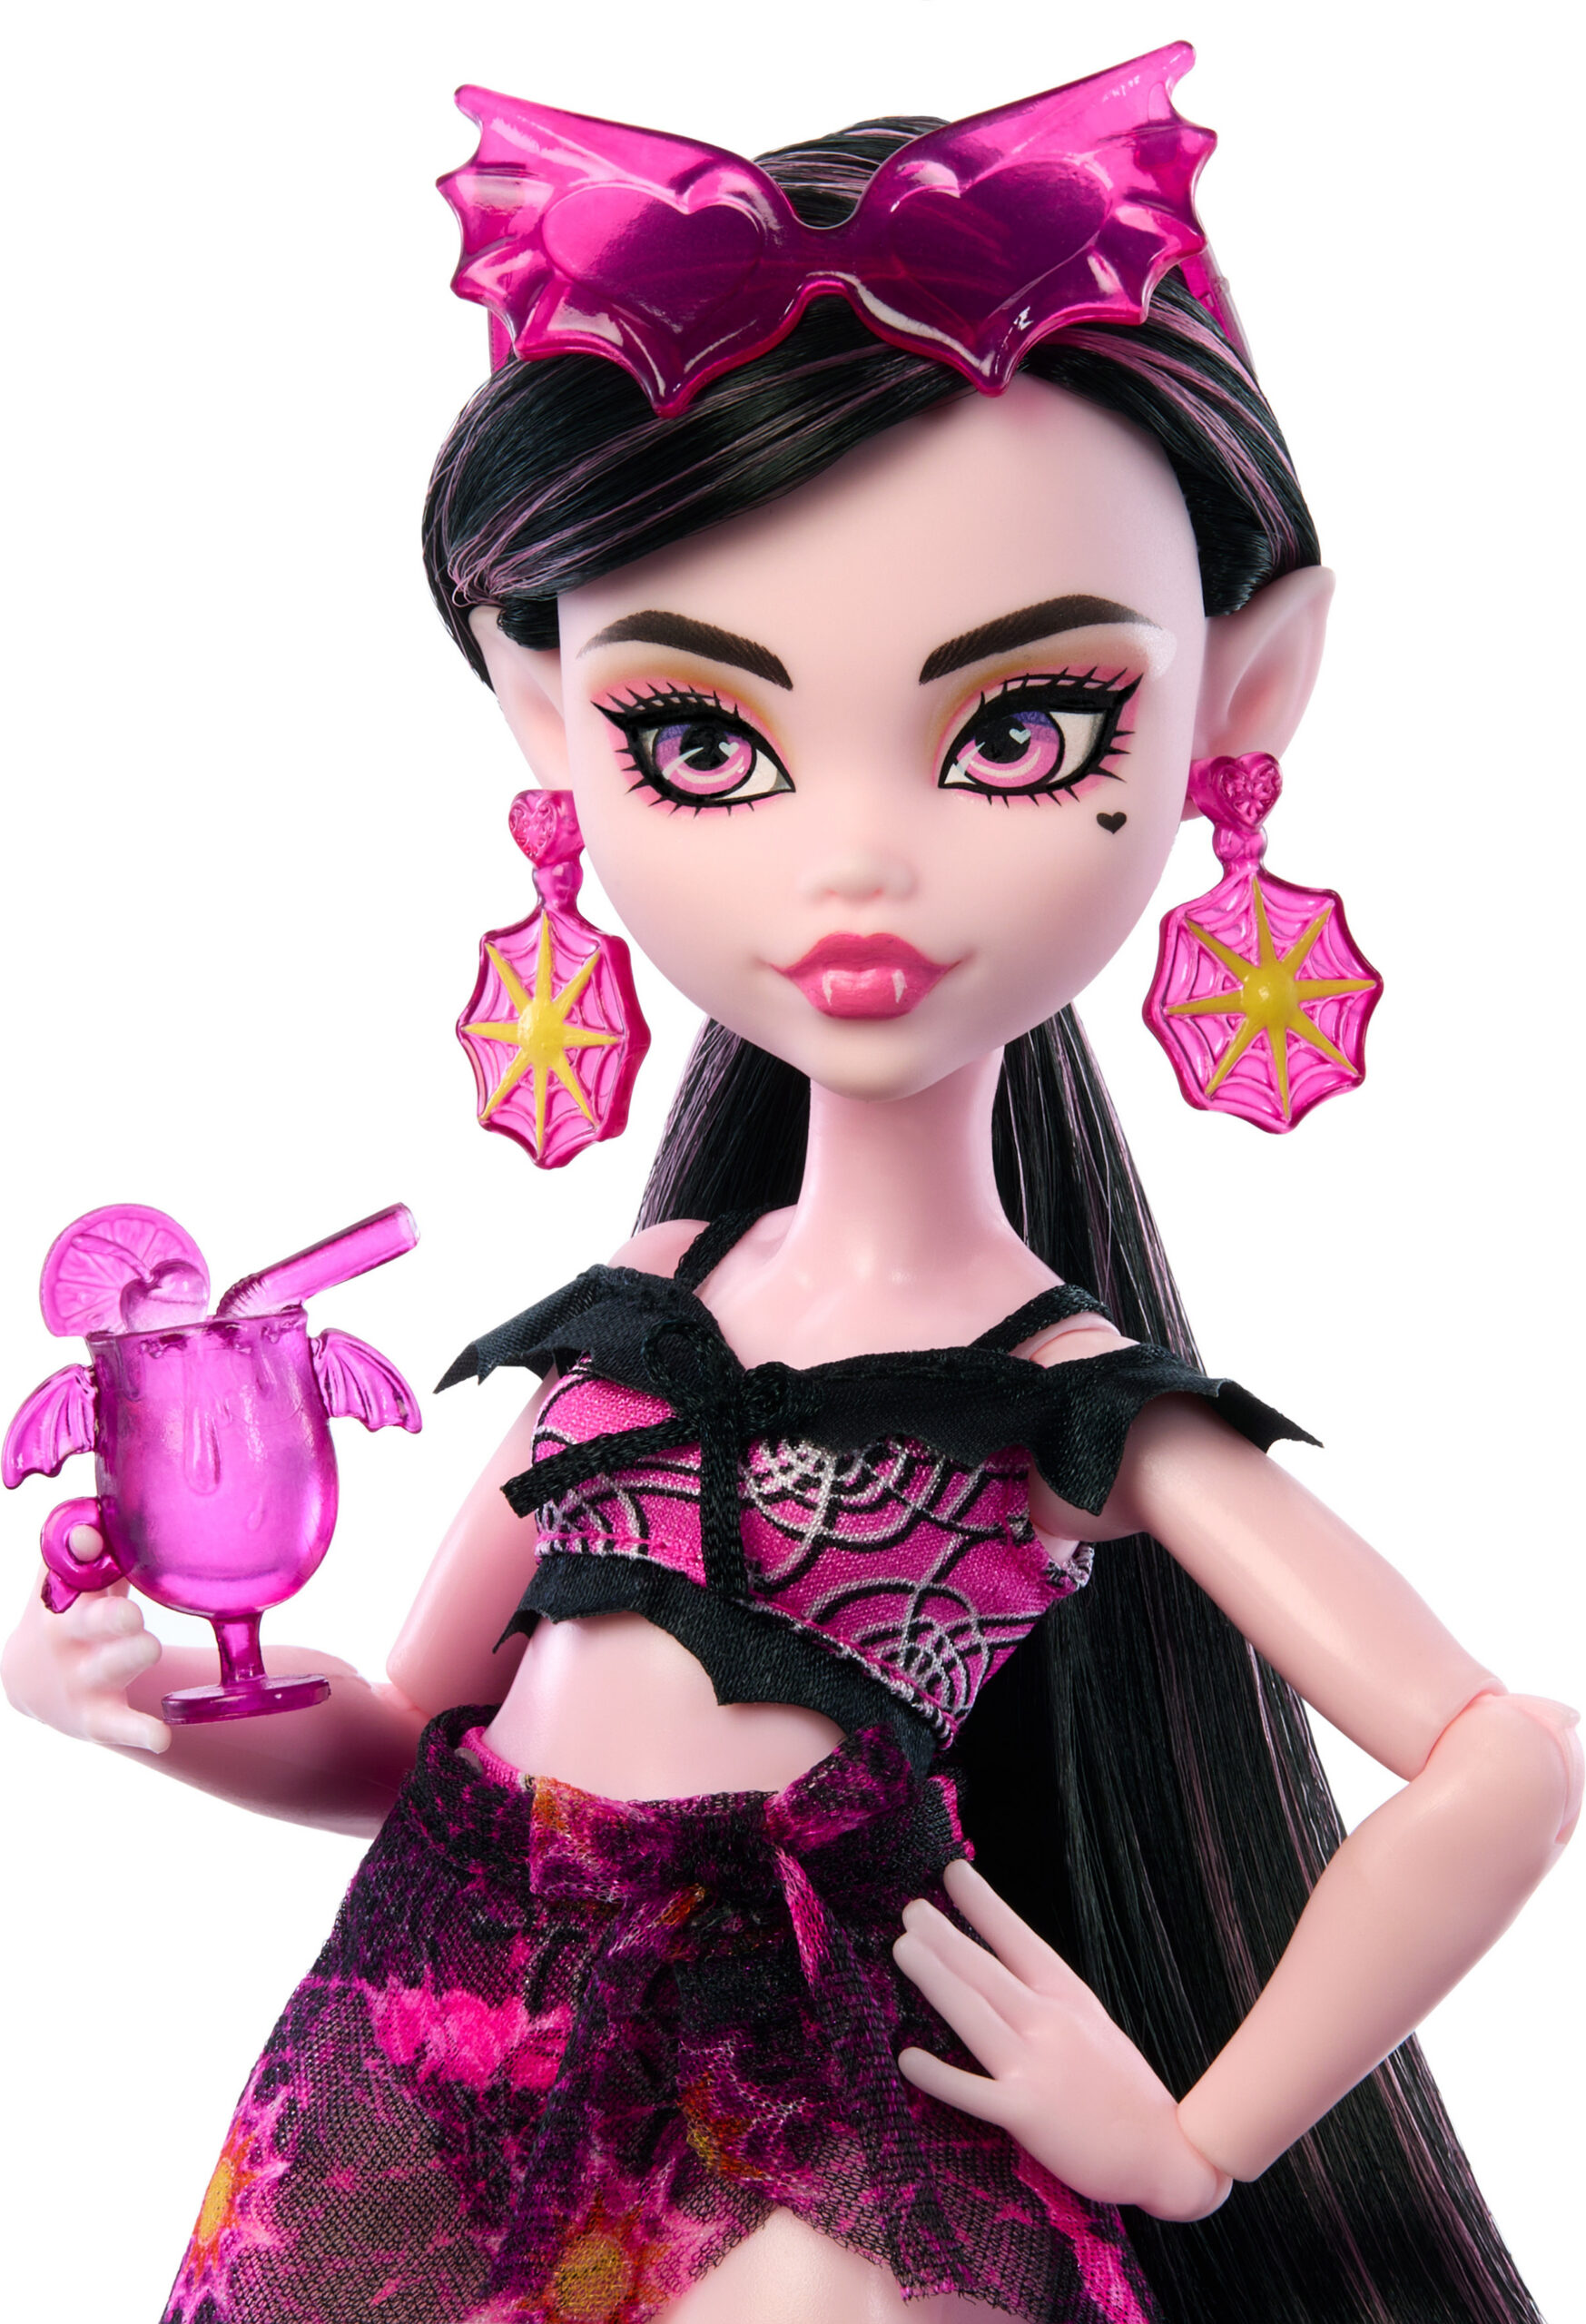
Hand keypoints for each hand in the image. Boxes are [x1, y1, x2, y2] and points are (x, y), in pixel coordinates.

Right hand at [1, 1544, 168, 1752]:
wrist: (31, 1683)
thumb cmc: (69, 1613)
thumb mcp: (68, 1579)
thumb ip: (86, 1547)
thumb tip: (95, 1527)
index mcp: (64, 1596)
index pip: (64, 1568)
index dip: (81, 1552)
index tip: (94, 1539)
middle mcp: (70, 1638)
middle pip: (89, 1622)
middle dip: (111, 1615)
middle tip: (130, 1609)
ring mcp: (84, 1679)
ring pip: (110, 1668)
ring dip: (132, 1655)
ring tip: (148, 1647)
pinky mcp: (98, 1717)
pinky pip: (120, 1726)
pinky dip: (141, 1731)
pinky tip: (161, 1735)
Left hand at [892, 1857, 1228, 2219]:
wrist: (1167, 2154)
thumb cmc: (1124, 2090)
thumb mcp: (1093, 2025)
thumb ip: (1049, 2000)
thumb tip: (1000, 1969)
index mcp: (1069, 1998)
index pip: (1020, 1940)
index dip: (984, 1905)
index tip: (952, 1871)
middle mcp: (1051, 2024)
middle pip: (987, 1971)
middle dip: (944, 1937)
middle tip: (910, 1909)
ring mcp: (1039, 2067)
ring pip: (976, 2014)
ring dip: (936, 1979)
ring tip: (903, 1948)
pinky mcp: (1029, 2115)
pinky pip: (974, 2091)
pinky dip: (940, 2075)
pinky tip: (907, 2058)